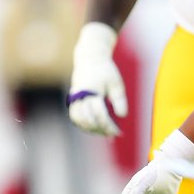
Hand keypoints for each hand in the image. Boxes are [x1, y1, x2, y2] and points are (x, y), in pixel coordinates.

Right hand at [68, 22, 127, 136]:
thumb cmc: (105, 71)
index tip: (118, 132)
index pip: (99, 113)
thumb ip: (119, 100)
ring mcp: (74, 97)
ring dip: (90, 128)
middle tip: (112, 135)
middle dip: (99, 129)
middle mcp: (80, 95)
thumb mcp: (116, 83)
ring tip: (103, 133)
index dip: (108, 125)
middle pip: (87, 119)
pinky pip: (75, 116)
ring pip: (78, 119)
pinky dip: (83, 124)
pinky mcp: (72, 99)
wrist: (89, 59)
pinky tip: (94, 128)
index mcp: (92, 90)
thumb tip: (121, 116)